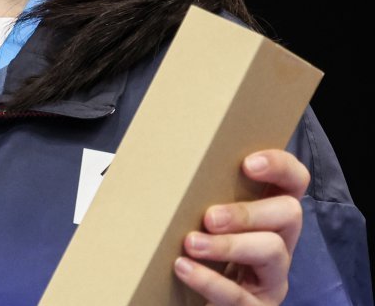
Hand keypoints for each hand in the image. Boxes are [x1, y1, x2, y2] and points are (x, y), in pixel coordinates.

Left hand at [174, 149, 308, 304]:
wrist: (187, 299)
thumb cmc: (196, 250)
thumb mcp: (204, 221)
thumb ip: (199, 197)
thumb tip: (160, 162)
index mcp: (268, 216)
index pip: (293, 181)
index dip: (280, 166)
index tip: (247, 164)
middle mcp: (279, 243)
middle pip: (289, 213)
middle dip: (248, 212)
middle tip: (209, 217)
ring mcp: (272, 278)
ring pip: (271, 251)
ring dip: (229, 245)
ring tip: (191, 243)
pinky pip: (240, 295)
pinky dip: (209, 280)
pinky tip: (183, 268)